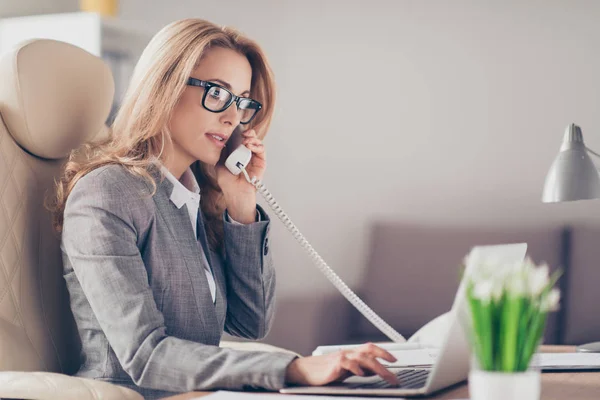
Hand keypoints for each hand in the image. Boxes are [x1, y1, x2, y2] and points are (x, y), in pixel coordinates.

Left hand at [215, 129, 265, 222]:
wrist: (235, 191)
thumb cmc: (227, 181)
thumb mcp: (220, 163)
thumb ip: (222, 152)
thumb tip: (223, 141)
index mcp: (237, 153)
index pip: (241, 139)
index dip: (240, 133)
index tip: (236, 131)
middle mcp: (247, 154)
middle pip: (251, 138)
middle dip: (248, 134)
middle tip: (243, 135)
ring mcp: (254, 157)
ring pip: (257, 142)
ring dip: (252, 139)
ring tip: (246, 142)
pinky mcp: (261, 162)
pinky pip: (261, 150)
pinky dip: (257, 146)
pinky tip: (250, 147)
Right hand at [284, 343, 398, 386]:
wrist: (304, 371)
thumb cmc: (324, 371)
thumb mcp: (345, 371)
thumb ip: (359, 369)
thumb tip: (374, 371)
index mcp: (352, 354)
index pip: (370, 349)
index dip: (384, 352)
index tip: (395, 360)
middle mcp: (348, 353)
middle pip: (369, 350)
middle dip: (384, 357)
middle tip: (395, 369)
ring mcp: (341, 357)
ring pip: (362, 357)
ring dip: (376, 366)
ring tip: (386, 375)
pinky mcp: (334, 365)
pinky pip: (347, 363)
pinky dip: (356, 367)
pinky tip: (362, 373)